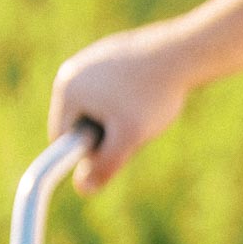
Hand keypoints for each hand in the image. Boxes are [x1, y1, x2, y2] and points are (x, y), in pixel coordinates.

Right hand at [48, 25, 189, 192]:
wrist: (182, 53)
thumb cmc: (153, 95)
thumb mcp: (129, 137)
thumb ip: (106, 165)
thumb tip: (83, 190)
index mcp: (66, 89)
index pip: (60, 138)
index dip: (87, 153)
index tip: (116, 149)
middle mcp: (71, 71)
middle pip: (79, 122)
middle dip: (105, 133)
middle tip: (137, 129)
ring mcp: (90, 60)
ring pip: (97, 107)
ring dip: (118, 118)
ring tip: (145, 110)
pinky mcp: (109, 54)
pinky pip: (110, 90)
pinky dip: (127, 99)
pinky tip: (149, 95)